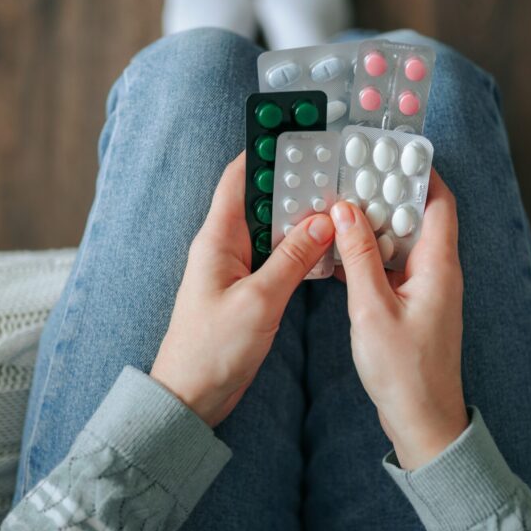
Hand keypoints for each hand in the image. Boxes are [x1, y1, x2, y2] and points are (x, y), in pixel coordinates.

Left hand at [150, 153, 333, 426]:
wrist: (191, 396)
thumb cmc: (213, 349)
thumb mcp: (259, 301)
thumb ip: (292, 258)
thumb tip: (323, 219)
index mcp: (217, 239)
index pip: (239, 178)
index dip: (266, 151)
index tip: (299, 134)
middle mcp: (225, 246)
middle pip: (262, 199)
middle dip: (295, 182)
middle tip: (335, 169)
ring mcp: (237, 268)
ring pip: (273, 229)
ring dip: (301, 216)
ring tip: (339, 201)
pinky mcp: (248, 289)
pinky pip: (276, 256)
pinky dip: (300, 248)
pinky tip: (327, 246)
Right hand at [331, 170, 467, 468]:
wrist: (422, 421)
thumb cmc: (404, 372)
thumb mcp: (371, 309)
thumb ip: (359, 256)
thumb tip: (346, 210)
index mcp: (439, 266)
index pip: (438, 202)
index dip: (418, 171)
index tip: (390, 150)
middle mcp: (438, 272)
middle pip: (418, 216)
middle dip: (388, 192)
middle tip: (353, 174)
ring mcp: (427, 289)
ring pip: (403, 241)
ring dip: (376, 224)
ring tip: (342, 205)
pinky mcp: (413, 304)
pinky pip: (394, 265)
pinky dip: (371, 254)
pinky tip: (343, 251)